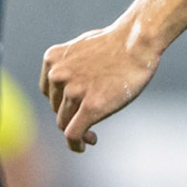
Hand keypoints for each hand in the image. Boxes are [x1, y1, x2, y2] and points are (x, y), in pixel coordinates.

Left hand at [40, 19, 160, 152]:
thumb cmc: (116, 43)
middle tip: (87, 125)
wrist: (136, 42)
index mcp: (52, 60)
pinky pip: (73, 134)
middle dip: (71, 117)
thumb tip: (67, 88)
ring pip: (65, 123)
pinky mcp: (91, 106)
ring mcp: (74, 91)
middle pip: (57, 109)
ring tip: (91, 136)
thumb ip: (69, 66)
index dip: (62, 105)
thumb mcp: (81, 48)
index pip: (49, 93)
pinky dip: (76, 144)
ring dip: (77, 132)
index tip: (75, 110)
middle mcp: (58, 75)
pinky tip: (85, 144)